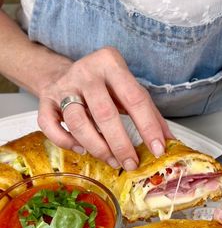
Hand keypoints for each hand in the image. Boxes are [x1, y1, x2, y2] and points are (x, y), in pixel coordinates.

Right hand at [38, 47, 173, 170]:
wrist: (63, 73)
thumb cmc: (102, 86)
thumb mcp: (127, 91)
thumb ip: (149, 114)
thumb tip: (170, 141)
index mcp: (111, 63)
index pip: (134, 98)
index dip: (148, 127)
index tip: (157, 150)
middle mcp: (85, 72)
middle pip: (104, 113)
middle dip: (120, 144)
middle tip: (130, 163)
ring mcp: (63, 86)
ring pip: (77, 122)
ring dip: (96, 147)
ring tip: (111, 160)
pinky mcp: (45, 100)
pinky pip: (50, 125)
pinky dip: (66, 142)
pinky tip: (81, 149)